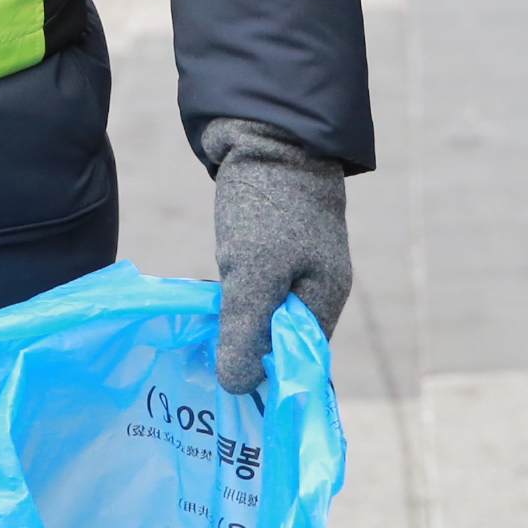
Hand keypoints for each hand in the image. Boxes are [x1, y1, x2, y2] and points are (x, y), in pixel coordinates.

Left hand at [199, 119, 348, 396]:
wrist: (266, 132)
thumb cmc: (266, 206)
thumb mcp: (252, 274)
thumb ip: (246, 331)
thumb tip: (238, 388)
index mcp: (324, 298)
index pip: (301, 361)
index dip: (269, 381)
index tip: (230, 395)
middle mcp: (317, 285)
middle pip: (284, 340)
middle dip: (249, 355)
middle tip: (207, 374)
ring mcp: (298, 263)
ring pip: (267, 313)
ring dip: (238, 326)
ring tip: (203, 343)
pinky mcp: (276, 244)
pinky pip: (257, 289)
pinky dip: (235, 300)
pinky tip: (209, 305)